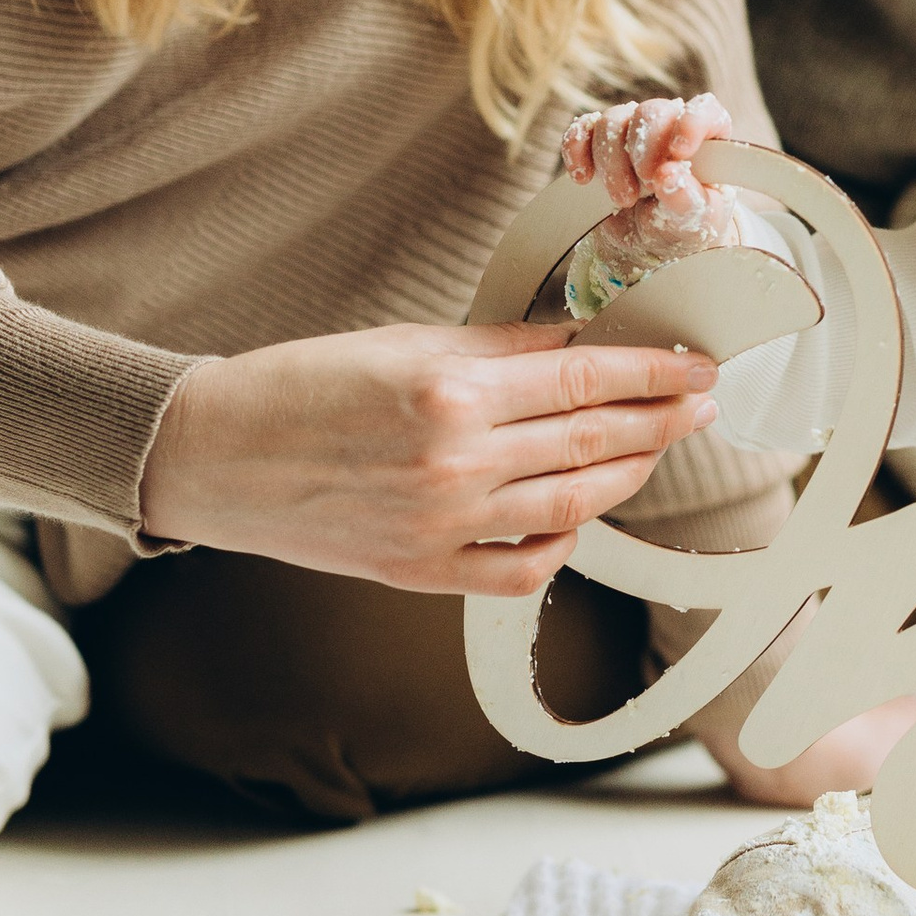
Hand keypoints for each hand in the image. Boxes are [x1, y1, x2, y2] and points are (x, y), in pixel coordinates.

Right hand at [138, 318, 721, 594]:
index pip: (586, 378)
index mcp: (450, 391)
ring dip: (625, 474)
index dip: (654, 372)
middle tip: (700, 402)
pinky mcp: (420, 572)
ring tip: (653, 448)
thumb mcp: (404, 343)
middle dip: (660, 420)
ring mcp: (441, 525)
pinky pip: (521, 567)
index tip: (696, 364)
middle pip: (592, 439)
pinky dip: (561, 542)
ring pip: (571, 505)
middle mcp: (455, 462)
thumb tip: (578, 343)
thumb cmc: (301, 385)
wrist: (215, 456)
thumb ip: (499, 350)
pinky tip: (575, 516)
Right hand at [562, 92, 743, 279]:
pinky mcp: (598, 144)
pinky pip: (581, 129)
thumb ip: (688, 200)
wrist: (649, 247)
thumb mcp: (695, 223)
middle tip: (644, 188)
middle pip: (650, 112)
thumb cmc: (683, 228)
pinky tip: (583, 177)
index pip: (704, 110)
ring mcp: (631, 133)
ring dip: (611, 162)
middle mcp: (668, 127)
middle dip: (641, 151)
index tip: (678, 151)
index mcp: (705, 140)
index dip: (691, 123)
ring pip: (613, 120)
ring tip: (622, 199)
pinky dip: (576, 149)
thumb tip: (669, 174)